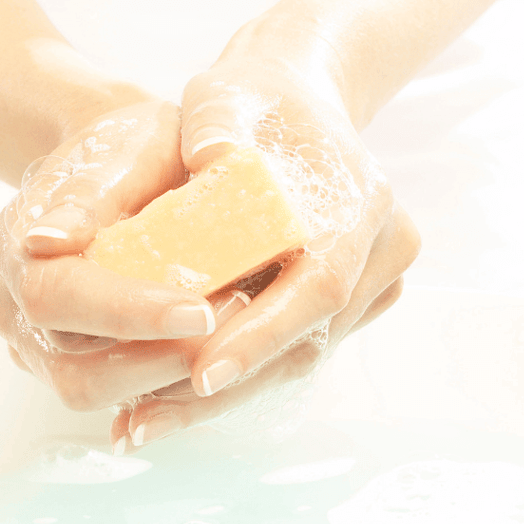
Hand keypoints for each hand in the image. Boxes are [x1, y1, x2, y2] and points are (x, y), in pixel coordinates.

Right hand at [0, 100, 250, 417]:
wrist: (122, 160)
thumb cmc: (129, 148)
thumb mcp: (122, 148)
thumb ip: (88, 193)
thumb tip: (45, 241)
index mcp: (16, 246)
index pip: (60, 297)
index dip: (129, 312)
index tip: (199, 310)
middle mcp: (12, 306)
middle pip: (75, 368)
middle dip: (159, 358)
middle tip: (232, 329)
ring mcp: (36, 343)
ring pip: (95, 390)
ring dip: (167, 377)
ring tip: (225, 339)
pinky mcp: (68, 364)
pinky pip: (115, 392)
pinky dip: (163, 384)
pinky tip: (207, 357)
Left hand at [111, 59, 419, 448]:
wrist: (292, 103)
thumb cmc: (251, 101)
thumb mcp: (223, 100)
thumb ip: (216, 129)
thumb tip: (207, 165)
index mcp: (361, 205)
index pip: (318, 285)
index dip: (263, 334)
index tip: (202, 374)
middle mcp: (381, 250)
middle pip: (309, 340)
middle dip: (228, 384)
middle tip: (145, 420)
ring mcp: (370, 282)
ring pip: (299, 357)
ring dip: (224, 394)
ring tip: (142, 423)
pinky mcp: (345, 303)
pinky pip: (292, 350)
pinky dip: (235, 375)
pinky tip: (168, 399)